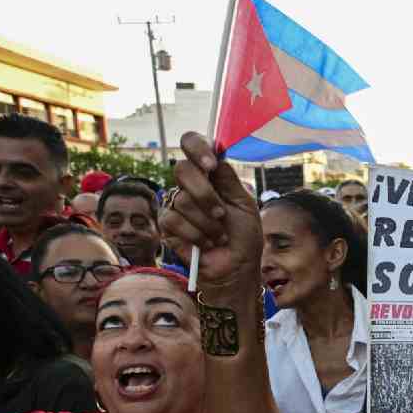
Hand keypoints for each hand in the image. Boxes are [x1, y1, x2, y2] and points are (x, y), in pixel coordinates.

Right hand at [158, 132, 262, 289]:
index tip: (211, 165)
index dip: (198, 148)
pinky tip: (207, 244)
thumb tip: (218, 152)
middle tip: (222, 214)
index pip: (193, 144)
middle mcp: (191, 185)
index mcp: (211, 175)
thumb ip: (230, 180)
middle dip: (206, 195)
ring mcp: (177, 203)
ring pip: (182, 199)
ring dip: (207, 223)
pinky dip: (196, 234)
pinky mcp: (167, 224)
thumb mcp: (245, 204)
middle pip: (183, 170)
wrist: (235, 267)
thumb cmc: (243, 237)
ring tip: (220, 236)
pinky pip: (174, 220)